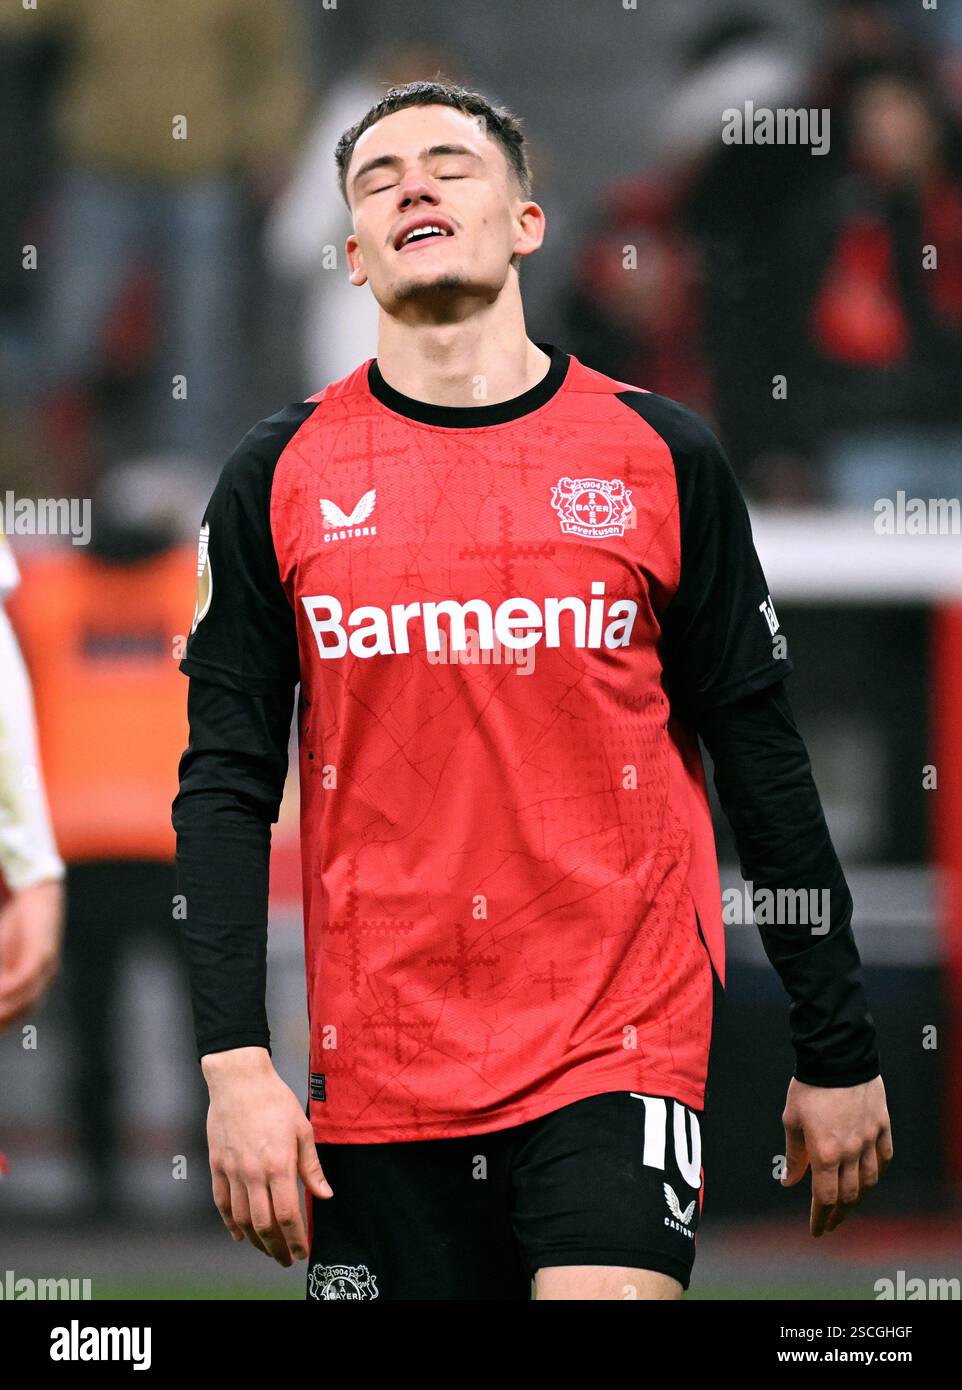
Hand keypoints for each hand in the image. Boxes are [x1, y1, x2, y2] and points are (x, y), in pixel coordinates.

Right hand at [0, 878, 63, 1029]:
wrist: (38, 895)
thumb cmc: (17, 927)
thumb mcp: (2, 956)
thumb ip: (0, 975)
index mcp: (34, 984)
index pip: (17, 1014)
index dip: (3, 1024)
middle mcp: (44, 981)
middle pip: (22, 1010)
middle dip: (3, 1021)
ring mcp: (47, 968)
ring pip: (25, 998)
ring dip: (5, 1010)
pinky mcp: (44, 952)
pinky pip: (27, 975)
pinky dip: (11, 987)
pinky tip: (0, 992)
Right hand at [203, 1047, 332, 1265]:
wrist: (239, 1080)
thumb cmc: (275, 1100)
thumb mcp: (302, 1129)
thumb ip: (311, 1167)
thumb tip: (324, 1195)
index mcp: (279, 1164)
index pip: (287, 1215)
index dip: (295, 1239)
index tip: (302, 1251)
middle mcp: (253, 1173)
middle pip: (263, 1225)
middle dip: (277, 1248)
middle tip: (286, 1259)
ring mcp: (232, 1171)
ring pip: (241, 1220)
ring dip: (255, 1241)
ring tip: (268, 1250)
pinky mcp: (217, 1165)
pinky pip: (222, 1203)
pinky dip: (230, 1224)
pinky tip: (239, 1234)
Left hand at [781, 1075, 892, 1235]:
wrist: (836, 1056)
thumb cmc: (809, 1086)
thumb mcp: (792, 1120)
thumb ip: (794, 1155)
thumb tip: (789, 1181)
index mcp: (825, 1153)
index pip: (825, 1197)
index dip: (820, 1217)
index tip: (816, 1229)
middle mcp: (851, 1151)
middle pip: (849, 1195)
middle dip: (838, 1214)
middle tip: (830, 1223)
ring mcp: (869, 1139)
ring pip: (869, 1181)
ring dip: (858, 1199)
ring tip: (849, 1207)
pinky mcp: (882, 1126)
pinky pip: (884, 1157)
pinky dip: (878, 1172)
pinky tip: (870, 1179)